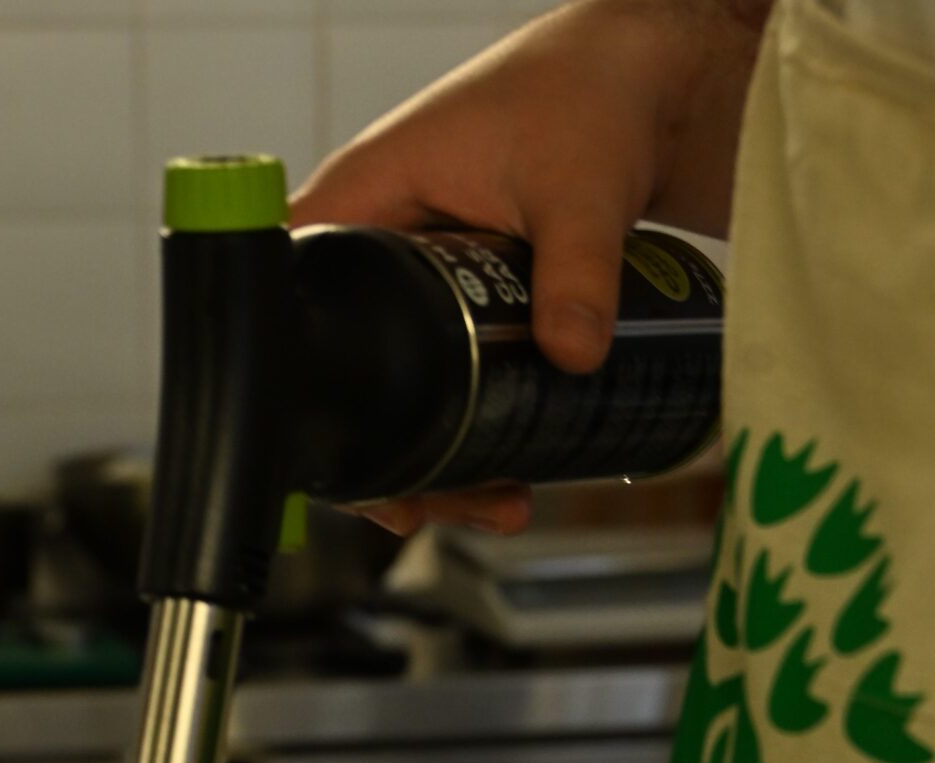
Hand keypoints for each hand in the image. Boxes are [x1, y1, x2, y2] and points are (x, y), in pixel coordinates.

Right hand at [292, 0, 767, 534]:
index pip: (289, 298)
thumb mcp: (581, 185)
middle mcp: (377, 246)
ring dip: (438, 462)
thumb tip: (574, 356)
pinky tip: (511, 472)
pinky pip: (443, 384)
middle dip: (385, 455)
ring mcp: (416, 283)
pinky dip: (472, 435)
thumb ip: (579, 270)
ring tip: (498, 504)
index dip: (293, 385)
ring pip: (397, 392)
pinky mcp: (460, 308)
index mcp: (365, 197)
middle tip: (429, 510)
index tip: (342, 457)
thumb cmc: (590, 92)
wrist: (645, 81)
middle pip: (341, 372)